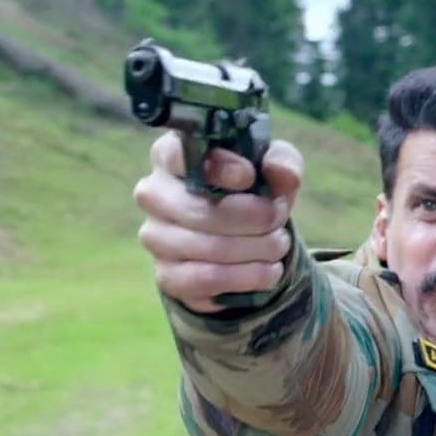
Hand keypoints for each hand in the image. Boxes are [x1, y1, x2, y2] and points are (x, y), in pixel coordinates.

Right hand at [133, 131, 303, 312]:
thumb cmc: (251, 192)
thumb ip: (281, 161)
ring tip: (279, 245)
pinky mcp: (167, 276)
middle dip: (253, 218)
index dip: (217, 167)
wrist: (244, 239)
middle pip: (198, 210)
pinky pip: (207, 279)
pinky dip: (247, 277)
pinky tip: (268, 270)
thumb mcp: (273, 170)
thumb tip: (279, 171)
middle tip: (278, 220)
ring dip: (257, 249)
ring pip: (208, 247)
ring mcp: (156, 237)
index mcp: (170, 157)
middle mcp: (153, 195)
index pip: (177, 156)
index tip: (249, 177)